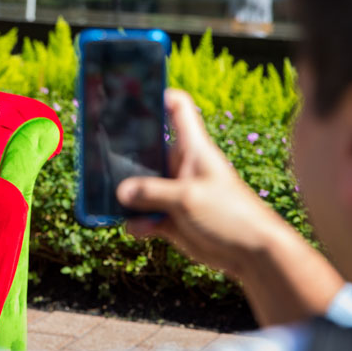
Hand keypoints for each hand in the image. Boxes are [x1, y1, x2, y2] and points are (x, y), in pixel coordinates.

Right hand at [116, 89, 276, 276]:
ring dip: (128, 197)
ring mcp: (175, 193)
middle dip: (125, 156)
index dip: (159, 97)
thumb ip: (152, 193)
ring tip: (113, 202)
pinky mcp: (172, 219)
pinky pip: (145, 216)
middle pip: (148, 150)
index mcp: (192, 148)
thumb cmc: (231, 214)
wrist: (252, 253)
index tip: (133, 97)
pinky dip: (138, 222)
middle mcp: (181, 166)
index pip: (178, 108)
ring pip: (140, 188)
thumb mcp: (188, 198)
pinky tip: (138, 229)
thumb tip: (121, 192)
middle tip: (99, 157)